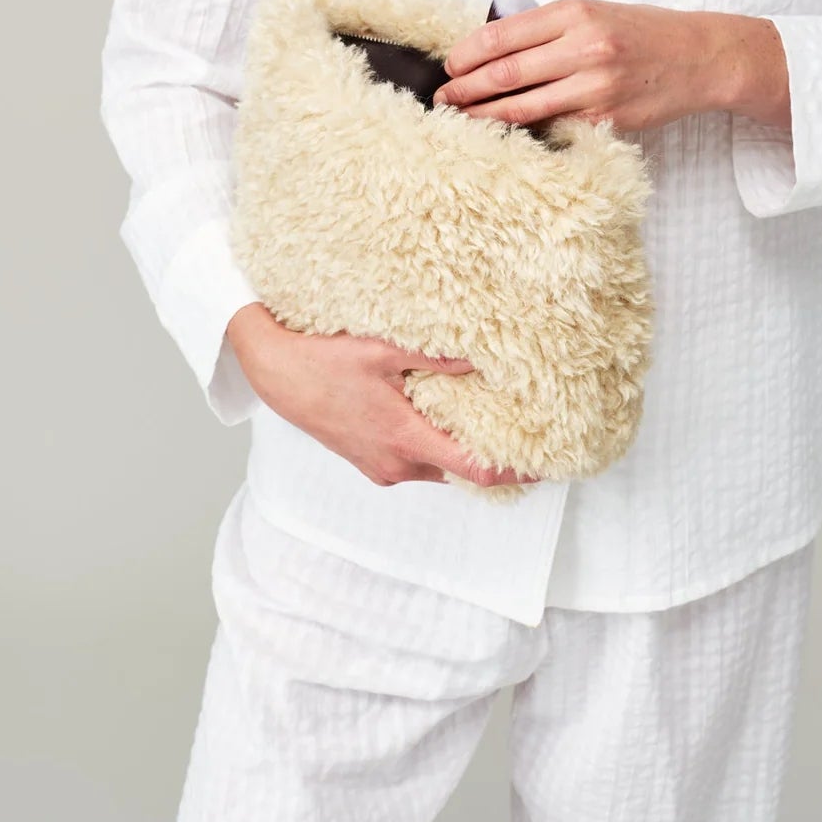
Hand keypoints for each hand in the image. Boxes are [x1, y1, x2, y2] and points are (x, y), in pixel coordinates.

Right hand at [224, 304, 539, 488]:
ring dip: (458, 448)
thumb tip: (482, 359)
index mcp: (404, 439)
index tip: (548, 462)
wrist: (273, 372)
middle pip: (459, 471)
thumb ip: (435, 357)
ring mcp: (381, 466)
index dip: (516, 470)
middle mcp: (397, 464)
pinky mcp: (369, 460)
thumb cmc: (321, 360)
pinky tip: (440, 414)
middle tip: (524, 428)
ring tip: (486, 416)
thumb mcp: (382, 349)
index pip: (474, 469)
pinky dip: (433, 445)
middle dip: (492, 454)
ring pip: (436, 465)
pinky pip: (414, 460)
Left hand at [432, 0, 747, 132]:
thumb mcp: (594, 10)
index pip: (503, 35)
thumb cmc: (642, 31)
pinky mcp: (607, 119)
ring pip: (524, 107)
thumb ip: (548, 26)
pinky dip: (525, 132)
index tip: (449, 65)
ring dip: (484, 116)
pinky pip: (555, 127)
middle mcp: (584, 47)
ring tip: (461, 119)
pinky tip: (504, 135)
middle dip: (466, 88)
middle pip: (506, 73)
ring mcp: (596, 87)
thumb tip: (493, 46)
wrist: (699, 57)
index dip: (468, 53)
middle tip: (442, 98)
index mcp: (575, 13)